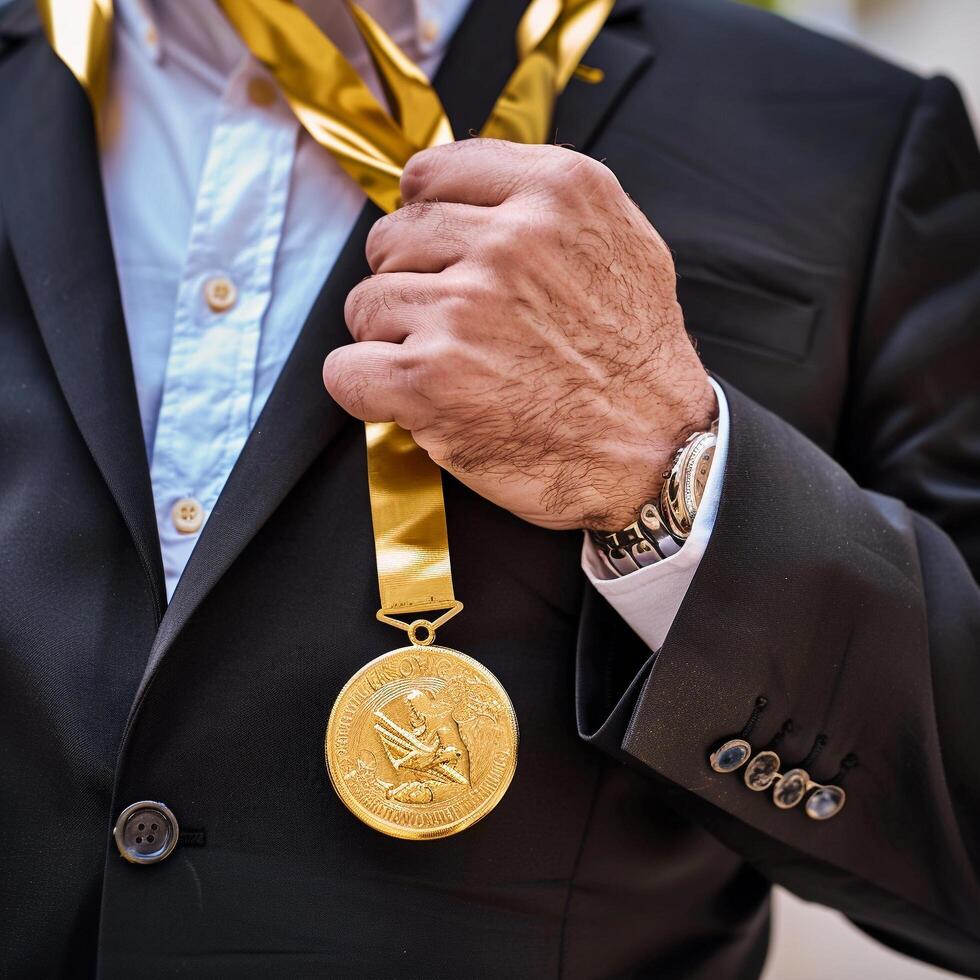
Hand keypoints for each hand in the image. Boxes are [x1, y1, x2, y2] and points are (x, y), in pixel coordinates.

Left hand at [323, 139, 715, 530]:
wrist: (658, 453)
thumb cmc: (638, 356)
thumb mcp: (622, 241)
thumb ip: (546, 201)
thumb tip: (468, 187)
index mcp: (557, 193)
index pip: (429, 173)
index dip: (422, 218)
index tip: (435, 253)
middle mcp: (509, 243)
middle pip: (389, 241)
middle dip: (408, 284)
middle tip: (450, 326)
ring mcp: (465, 312)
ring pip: (364, 305)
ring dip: (392, 341)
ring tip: (445, 368)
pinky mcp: (430, 382)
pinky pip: (345, 370)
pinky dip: (366, 390)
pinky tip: (408, 400)